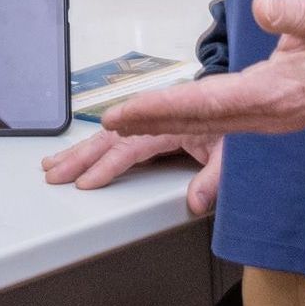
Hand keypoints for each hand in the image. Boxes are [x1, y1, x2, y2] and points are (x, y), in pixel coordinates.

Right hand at [42, 126, 221, 215]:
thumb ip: (213, 178)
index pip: (128, 149)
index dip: (105, 167)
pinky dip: (95, 145)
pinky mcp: (153, 129)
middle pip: (108, 140)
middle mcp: (155, 122)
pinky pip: (118, 136)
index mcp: (169, 126)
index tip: (85, 182)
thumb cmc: (238, 127)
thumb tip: (194, 203)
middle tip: (53, 173)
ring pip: (108, 137)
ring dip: (80, 151)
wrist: (251, 102)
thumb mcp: (232, 154)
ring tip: (54, 163)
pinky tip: (82, 152)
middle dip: (78, 158)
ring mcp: (151, 124)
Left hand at [104, 0, 304, 143]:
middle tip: (109, 123)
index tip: (126, 112)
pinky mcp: (276, 112)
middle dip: (152, 122)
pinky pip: (224, 121)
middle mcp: (274, 113)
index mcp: (282, 92)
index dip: (165, 109)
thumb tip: (265, 6)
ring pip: (211, 125)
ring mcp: (275, 118)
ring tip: (126, 124)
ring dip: (167, 125)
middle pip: (203, 120)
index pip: (211, 104)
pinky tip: (169, 119)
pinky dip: (191, 120)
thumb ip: (300, 11)